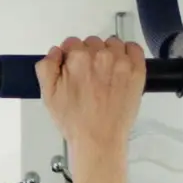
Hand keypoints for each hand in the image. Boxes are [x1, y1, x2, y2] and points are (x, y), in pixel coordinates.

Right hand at [37, 34, 145, 154]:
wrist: (99, 139)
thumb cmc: (74, 121)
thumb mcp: (48, 95)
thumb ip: (46, 67)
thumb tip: (55, 52)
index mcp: (77, 59)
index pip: (71, 43)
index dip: (69, 57)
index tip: (72, 70)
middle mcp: (100, 55)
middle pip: (91, 42)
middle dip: (88, 55)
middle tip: (87, 76)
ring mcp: (121, 62)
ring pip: (112, 44)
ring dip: (107, 53)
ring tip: (104, 74)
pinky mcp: (136, 70)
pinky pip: (134, 48)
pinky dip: (127, 52)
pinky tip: (120, 66)